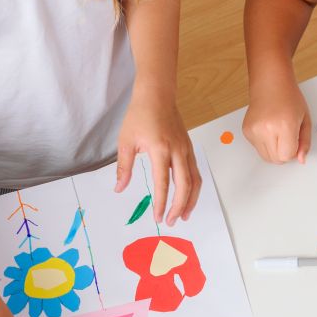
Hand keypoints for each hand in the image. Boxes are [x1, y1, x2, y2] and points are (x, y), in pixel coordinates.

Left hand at [116, 94, 200, 223]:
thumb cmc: (139, 115)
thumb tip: (119, 189)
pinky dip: (194, 187)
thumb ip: (124, 168)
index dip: (162, 203)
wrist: (157, 95)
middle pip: (185, 186)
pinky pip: (196, 172)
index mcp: (160, 150)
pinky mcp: (189, 148)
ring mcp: (186, 149)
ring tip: (184, 214)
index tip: (158, 217)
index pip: (163, 184)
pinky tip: (188, 196)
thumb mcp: (125, 142)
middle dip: (179, 206)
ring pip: (195, 180)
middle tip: (172, 221)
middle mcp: (178, 151)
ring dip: (191, 200)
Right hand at [243, 75, 311, 163]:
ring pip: (266, 157)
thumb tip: (301, 159)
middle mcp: (267, 129)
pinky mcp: (246, 131)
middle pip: (276, 159)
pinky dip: (264, 143)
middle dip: (284, 152)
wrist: (270, 84)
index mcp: (284, 125)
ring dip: (274, 149)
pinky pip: (257, 148)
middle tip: (287, 137)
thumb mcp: (305, 120)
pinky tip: (268, 128)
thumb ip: (305, 142)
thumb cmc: (288, 98)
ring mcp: (254, 131)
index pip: (287, 156)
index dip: (293, 151)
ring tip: (277, 132)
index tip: (294, 142)